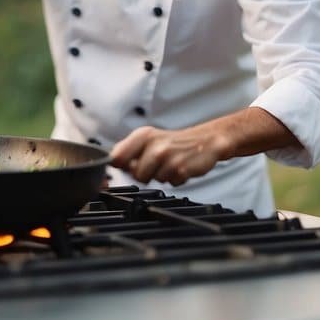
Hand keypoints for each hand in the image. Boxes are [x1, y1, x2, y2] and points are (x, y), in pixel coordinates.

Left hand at [109, 124, 227, 186]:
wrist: (207, 141)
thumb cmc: (175, 142)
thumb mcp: (149, 139)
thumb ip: (129, 151)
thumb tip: (113, 163)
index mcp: (143, 135)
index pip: (117, 157)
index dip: (120, 166)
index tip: (128, 166)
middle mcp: (154, 144)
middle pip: (135, 174)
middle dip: (145, 174)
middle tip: (157, 164)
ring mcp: (167, 157)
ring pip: (152, 180)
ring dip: (162, 176)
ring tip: (171, 164)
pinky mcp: (180, 169)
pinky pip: (171, 183)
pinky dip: (176, 179)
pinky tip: (181, 168)